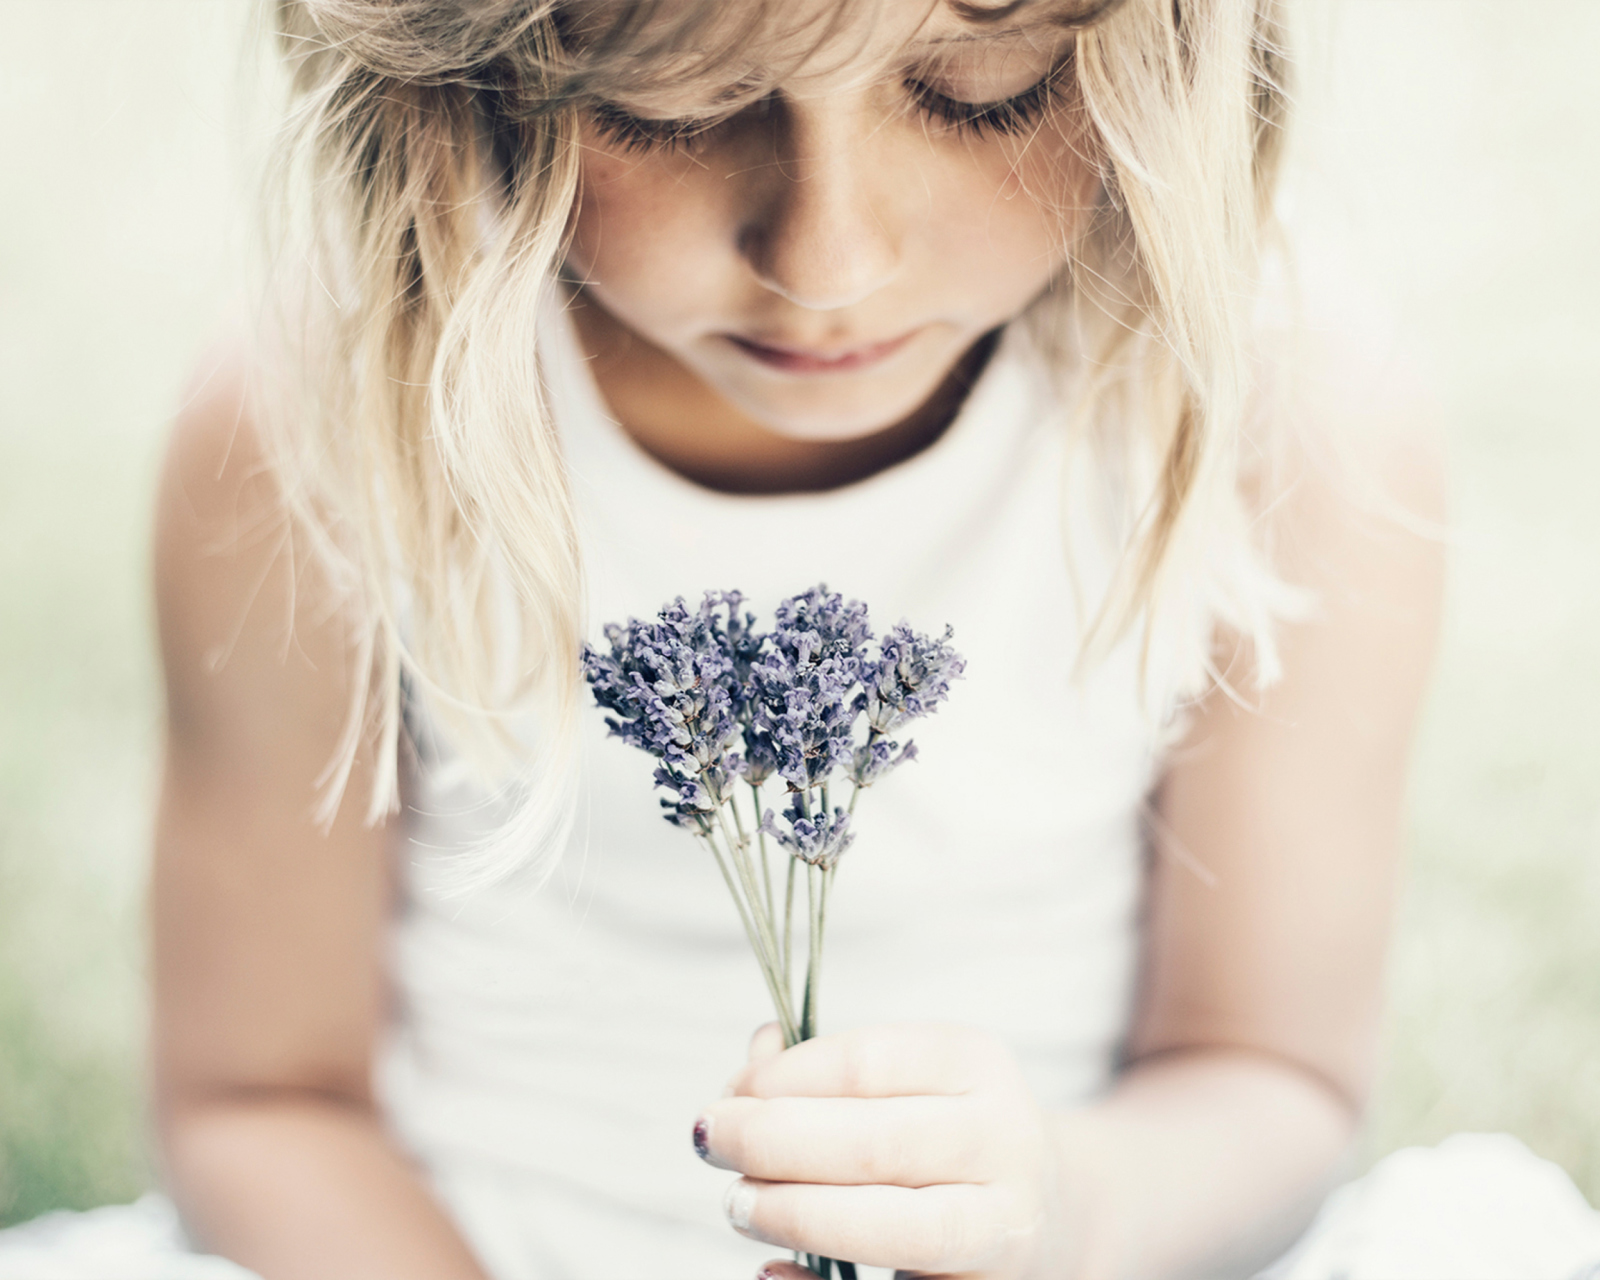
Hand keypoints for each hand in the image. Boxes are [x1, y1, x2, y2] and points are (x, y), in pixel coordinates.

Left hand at [692, 1023, 1070, 1279]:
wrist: (1056, 1210)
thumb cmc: (947, 1133)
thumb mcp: (906, 1078)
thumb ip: (826, 1069)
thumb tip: (752, 1060)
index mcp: (976, 1065)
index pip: (863, 1064)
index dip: (780, 1079)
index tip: (731, 1092)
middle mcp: (1003, 1140)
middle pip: (872, 1142)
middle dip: (770, 1142)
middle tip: (709, 1141)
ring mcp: (1003, 1226)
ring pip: (892, 1227)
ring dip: (794, 1214)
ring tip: (736, 1203)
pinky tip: (769, 1268)